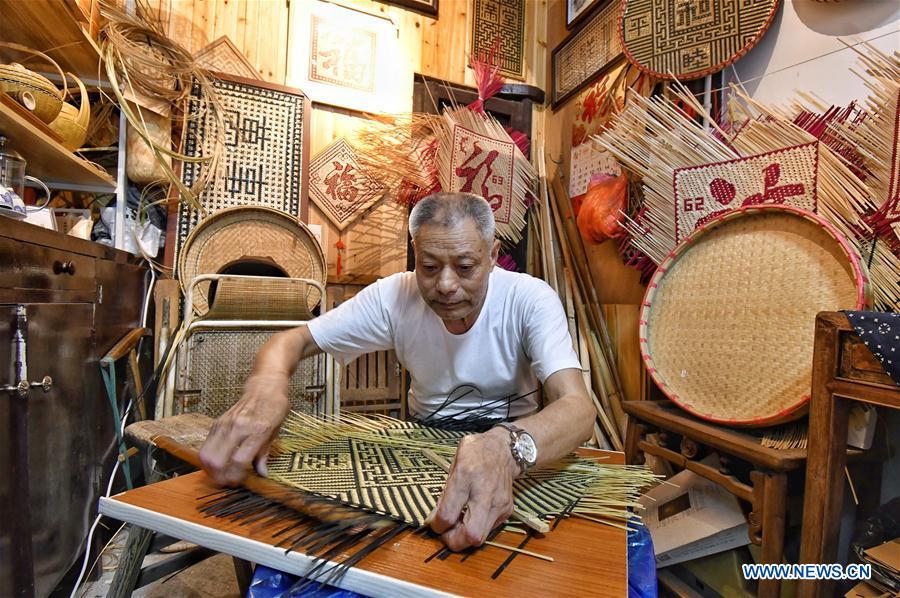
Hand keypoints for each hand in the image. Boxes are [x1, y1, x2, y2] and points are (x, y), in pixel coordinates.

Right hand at [198, 373, 289, 485]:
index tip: (240, 482)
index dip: (237, 477)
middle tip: (228, 482)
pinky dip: (208, 459)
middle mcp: (238, 427)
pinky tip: (218, 463)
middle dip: (220, 477)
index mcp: (257, 430)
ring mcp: (225, 424)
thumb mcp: (276, 431)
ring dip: (211, 470)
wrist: (264, 386)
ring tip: (221, 475)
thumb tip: (262, 475)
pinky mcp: (217, 422)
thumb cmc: (274, 408)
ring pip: (206, 455)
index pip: (239, 460)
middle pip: (217, 460)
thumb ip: (265, 454)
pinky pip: (206, 445)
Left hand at [426, 428, 516, 550]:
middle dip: (453, 541)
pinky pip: (487, 530)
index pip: (448, 514)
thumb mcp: (454, 465)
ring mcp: (499, 504)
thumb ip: (444, 494)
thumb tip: (433, 519)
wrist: (505, 449)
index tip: (434, 523)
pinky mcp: (506, 510)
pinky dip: (475, 528)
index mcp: (466, 475)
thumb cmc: (476, 454)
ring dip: (464, 538)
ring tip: (456, 525)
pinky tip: (470, 517)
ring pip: (480, 538)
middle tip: (445, 532)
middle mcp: (485, 493)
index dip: (437, 525)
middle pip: (471, 535)